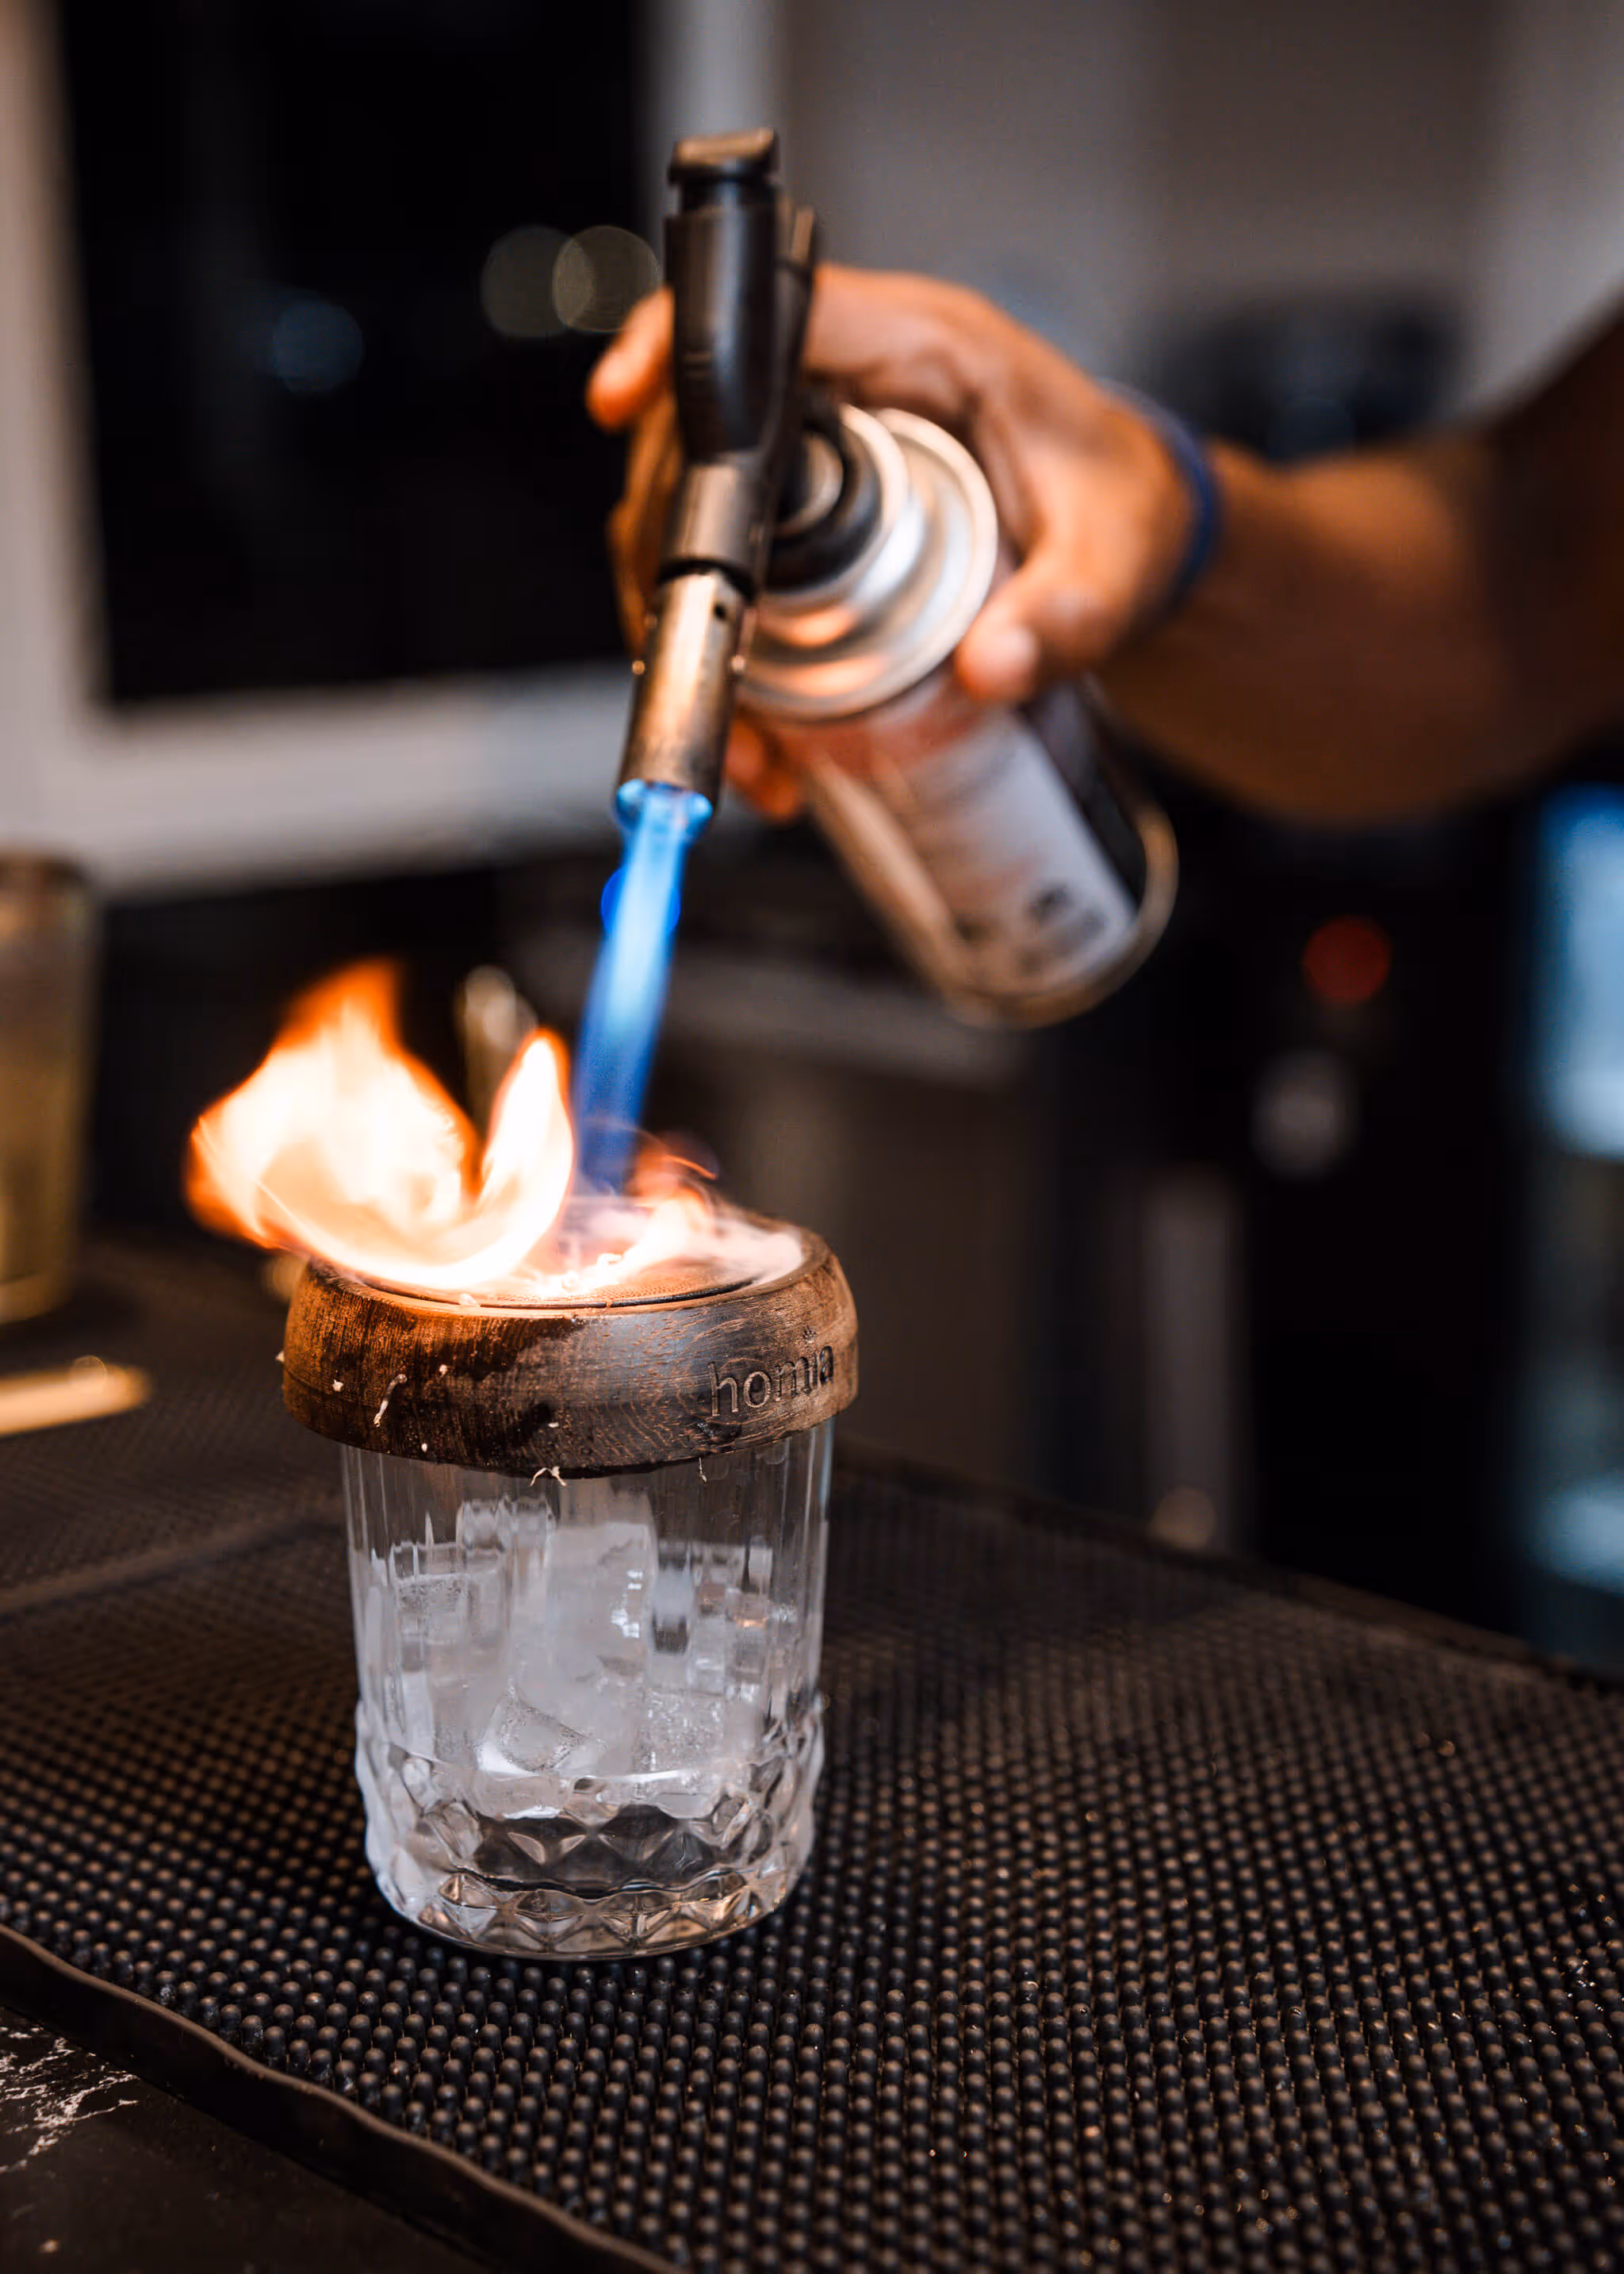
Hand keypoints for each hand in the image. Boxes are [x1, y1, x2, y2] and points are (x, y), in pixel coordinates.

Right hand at [587, 265, 1199, 813]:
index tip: (625, 400)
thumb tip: (993, 668)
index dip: (681, 343)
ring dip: (690, 620)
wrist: (1130, 538)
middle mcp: (858, 383)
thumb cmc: (1123, 512)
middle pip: (702, 431)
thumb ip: (1065, 619)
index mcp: (928, 346)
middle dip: (672, 550)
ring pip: (698, 508)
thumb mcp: (1115, 569)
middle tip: (695, 658)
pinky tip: (763, 737)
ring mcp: (823, 443)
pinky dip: (725, 647)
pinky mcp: (810, 504)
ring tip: (744, 738)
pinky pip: (732, 559)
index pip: (776, 311)